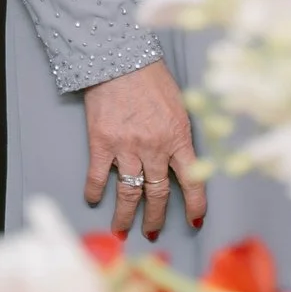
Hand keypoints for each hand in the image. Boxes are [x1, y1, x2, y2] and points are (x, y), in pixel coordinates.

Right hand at [81, 60, 203, 240]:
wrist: (121, 59)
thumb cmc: (153, 78)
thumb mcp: (179, 105)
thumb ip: (179, 134)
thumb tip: (181, 160)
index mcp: (178, 137)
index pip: (192, 178)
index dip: (195, 203)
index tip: (196, 220)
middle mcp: (154, 147)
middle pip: (156, 193)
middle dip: (155, 217)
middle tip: (152, 232)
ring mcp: (126, 148)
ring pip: (128, 193)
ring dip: (124, 216)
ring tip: (121, 231)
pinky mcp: (101, 143)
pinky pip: (99, 177)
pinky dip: (96, 192)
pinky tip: (94, 200)